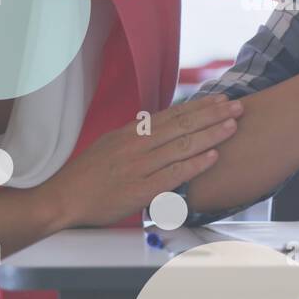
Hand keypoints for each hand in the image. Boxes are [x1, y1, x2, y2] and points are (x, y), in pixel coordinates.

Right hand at [39, 94, 242, 227]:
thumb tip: (159, 127)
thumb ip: (136, 137)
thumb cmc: (86, 176)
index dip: (199, 106)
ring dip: (211, 135)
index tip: (220, 98)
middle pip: (182, 125)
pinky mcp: (139, 190)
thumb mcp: (110, 145)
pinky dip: (194, 164)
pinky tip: (213, 157)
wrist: (62, 199)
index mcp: (130, 132)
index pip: (172, 114)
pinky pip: (173, 174)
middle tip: (237, 106)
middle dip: (213, 115)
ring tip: (233, 126)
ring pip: (181, 146)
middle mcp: (136, 145)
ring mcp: (138, 166)